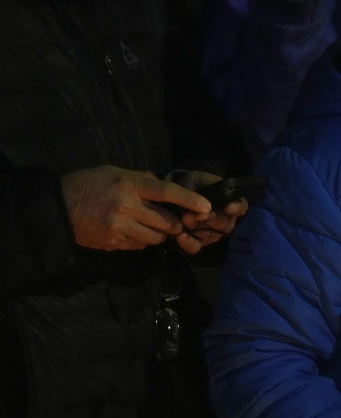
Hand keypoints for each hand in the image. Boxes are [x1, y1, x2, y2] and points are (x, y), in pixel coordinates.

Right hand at [61, 166, 210, 252]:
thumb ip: (142, 179)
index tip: (206, 206)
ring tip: (150, 224)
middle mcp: (128, 208)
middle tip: (173, 219)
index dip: (190, 200)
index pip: (167, 192)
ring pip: (156, 238)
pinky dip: (143, 240)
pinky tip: (133, 231)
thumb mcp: (116, 172)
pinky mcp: (114, 244)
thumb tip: (165, 187)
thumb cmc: (89, 184)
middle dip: (175, 223)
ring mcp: (121, 228)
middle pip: (167, 222)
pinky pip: (140, 246)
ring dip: (160, 233)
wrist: (57, 207)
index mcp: (131, 185)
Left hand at [167, 171, 249, 253]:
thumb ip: (202, 187)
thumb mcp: (197, 179)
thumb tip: (205, 199)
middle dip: (213, 219)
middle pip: (226, 224)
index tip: (229, 207)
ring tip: (185, 219)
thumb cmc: (192, 184)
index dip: (237, 208)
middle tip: (200, 214)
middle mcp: (225, 219)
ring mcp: (212, 232)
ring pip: (212, 235)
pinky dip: (188, 243)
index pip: (241, 206)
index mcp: (229, 201)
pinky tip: (180, 236)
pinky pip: (196, 246)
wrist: (174, 195)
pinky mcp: (198, 242)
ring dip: (199, 228)